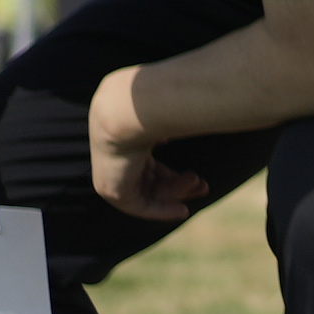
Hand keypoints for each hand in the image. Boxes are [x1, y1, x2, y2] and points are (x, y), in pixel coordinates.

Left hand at [85, 68, 209, 220]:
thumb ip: (174, 114)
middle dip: (177, 184)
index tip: (195, 174)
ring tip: (199, 184)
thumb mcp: (164, 108)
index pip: (147, 161)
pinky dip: (161, 210)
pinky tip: (182, 212)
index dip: (171, 170)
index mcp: (121, 137)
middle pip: (149, 179)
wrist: (125, 109)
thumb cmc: (149, 102)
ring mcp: (110, 174)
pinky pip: (139, 206)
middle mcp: (113, 157)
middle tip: (203, 185)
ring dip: (176, 192)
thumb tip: (193, 107)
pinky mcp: (112, 190)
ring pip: (148, 191)